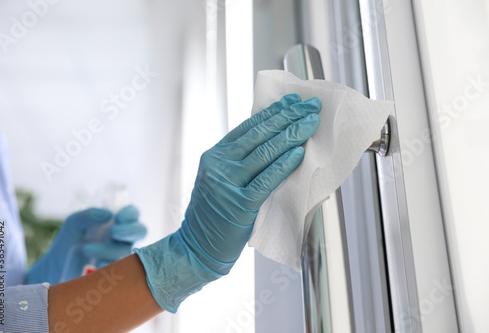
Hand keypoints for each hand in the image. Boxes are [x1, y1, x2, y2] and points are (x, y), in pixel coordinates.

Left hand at [26, 205, 145, 284]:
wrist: (55, 270)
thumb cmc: (68, 244)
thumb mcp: (73, 224)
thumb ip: (88, 215)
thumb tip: (107, 214)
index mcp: (115, 224)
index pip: (132, 214)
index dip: (130, 213)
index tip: (118, 217)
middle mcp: (122, 239)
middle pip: (141, 231)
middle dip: (130, 230)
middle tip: (113, 232)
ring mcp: (121, 257)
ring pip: (125, 250)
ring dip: (107, 249)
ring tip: (86, 249)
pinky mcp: (116, 274)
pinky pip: (120, 271)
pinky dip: (106, 266)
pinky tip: (93, 267)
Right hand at [135, 94, 321, 311]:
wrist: (196, 247)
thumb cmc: (213, 215)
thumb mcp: (219, 179)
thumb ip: (239, 161)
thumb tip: (273, 140)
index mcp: (215, 155)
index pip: (248, 127)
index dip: (273, 112)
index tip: (293, 101)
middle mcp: (218, 165)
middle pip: (259, 134)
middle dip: (288, 117)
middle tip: (310, 105)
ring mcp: (227, 183)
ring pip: (265, 152)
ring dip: (292, 135)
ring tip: (311, 122)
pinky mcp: (240, 204)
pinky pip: (267, 179)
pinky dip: (284, 164)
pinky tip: (299, 152)